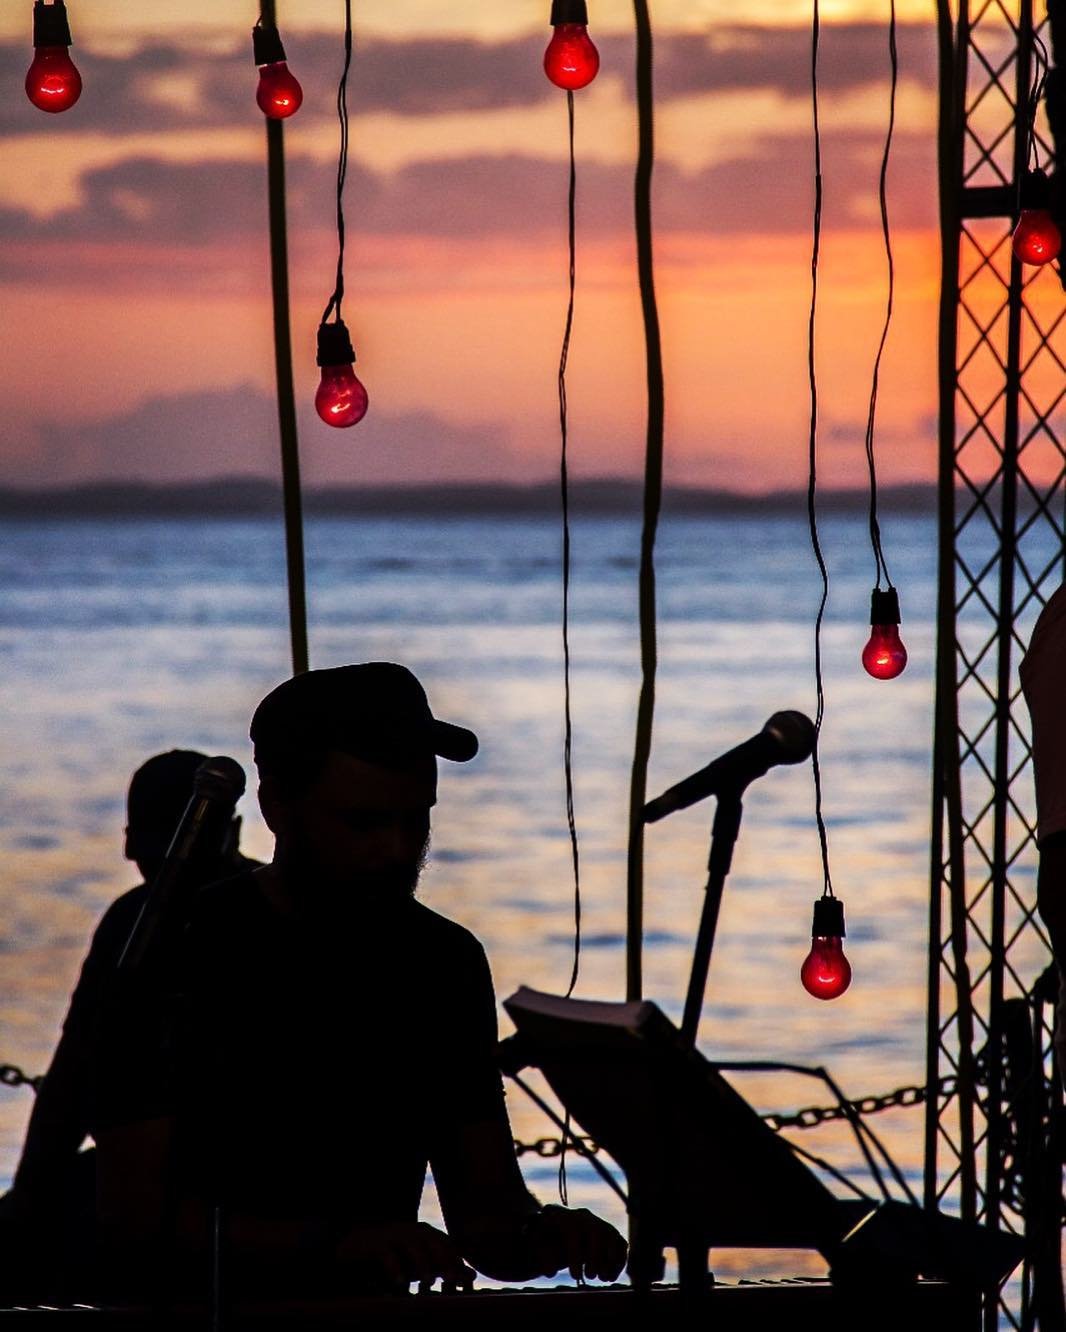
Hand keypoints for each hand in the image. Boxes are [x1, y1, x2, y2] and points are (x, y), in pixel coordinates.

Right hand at [334, 1220, 475, 1292]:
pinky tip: (400, 1283)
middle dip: (444, 1260)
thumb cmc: (399, 1256)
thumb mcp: (424, 1264)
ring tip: (429, 1281)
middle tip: (452, 1280)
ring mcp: (395, 1235)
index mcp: (428, 1234)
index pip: (448, 1246)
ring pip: (413, 1246)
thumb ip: (446, 1267)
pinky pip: (388, 1254)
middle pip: (433, 1242)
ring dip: (422, 1263)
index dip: (458, 1263)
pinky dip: (395, 1267)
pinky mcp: (377, 1244)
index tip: (466, 1284)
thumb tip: (472, 1275)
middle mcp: (414, 1231)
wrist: (362, 1245)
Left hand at [521, 1205, 626, 1282]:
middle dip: (596, 1257)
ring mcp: (599, 1223)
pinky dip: (619, 1260)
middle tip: (590, 1277)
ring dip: (611, 1259)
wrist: (556, 1226)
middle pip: (596, 1231)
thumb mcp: (537, 1242)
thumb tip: (551, 1272)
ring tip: (603, 1278)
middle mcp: (585, 1217)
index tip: (574, 1276)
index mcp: (565, 1217)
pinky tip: (610, 1276)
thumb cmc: (546, 1235)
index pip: (574, 1231)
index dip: (576, 1255)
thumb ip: (543, 1255)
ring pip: (612, 1236)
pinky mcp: (609, 1233)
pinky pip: (620, 1243)